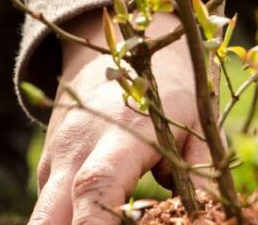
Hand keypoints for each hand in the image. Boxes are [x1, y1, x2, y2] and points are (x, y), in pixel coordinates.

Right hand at [31, 13, 210, 223]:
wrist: (113, 50)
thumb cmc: (168, 93)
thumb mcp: (197, 125)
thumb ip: (204, 174)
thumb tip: (214, 216)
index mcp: (120, 132)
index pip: (95, 185)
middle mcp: (77, 147)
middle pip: (48, 215)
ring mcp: (55, 160)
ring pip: (43, 218)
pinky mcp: (47, 173)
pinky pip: (49, 212)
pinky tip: (99, 224)